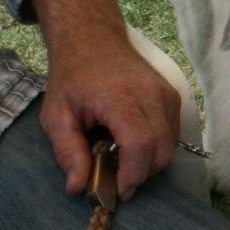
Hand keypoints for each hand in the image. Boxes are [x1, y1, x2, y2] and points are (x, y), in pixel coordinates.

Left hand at [41, 28, 180, 199]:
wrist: (92, 38)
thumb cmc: (72, 77)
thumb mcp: (56, 116)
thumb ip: (68, 152)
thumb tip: (79, 188)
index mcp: (120, 98)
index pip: (140, 144)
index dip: (132, 175)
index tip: (117, 190)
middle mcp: (151, 95)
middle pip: (161, 151)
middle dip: (141, 174)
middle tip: (116, 177)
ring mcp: (166, 94)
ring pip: (170, 146)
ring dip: (149, 162)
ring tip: (122, 156)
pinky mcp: (173, 96)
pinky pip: (173, 134)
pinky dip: (156, 147)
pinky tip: (133, 141)